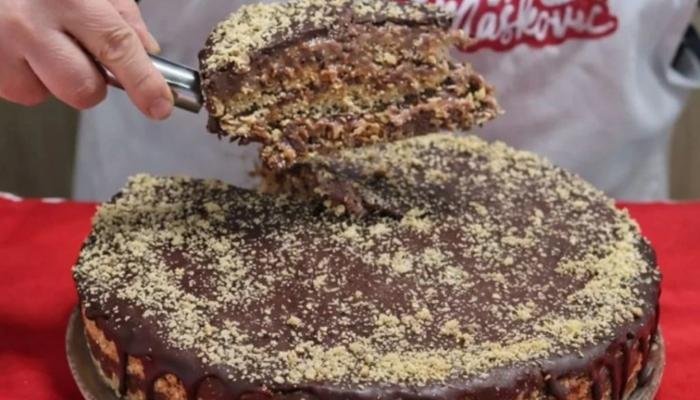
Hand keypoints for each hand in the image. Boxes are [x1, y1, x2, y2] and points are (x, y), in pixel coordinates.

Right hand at [0, 0, 173, 119]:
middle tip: (80, 55)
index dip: (144, 81)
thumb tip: (148, 53)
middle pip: (84, 88)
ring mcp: (2, 45)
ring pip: (50, 94)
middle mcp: (32, 22)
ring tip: (42, 44)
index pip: (116, 46)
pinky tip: (19, 47)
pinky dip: (27, 76)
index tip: (160, 105)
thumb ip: (121, 15)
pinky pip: (21, 91)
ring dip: (56, 79)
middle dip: (92, 83)